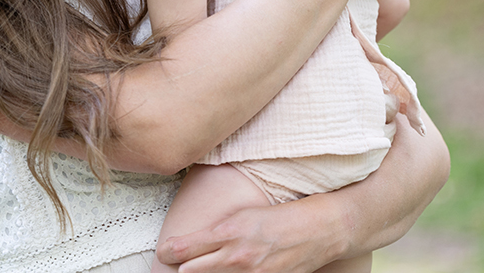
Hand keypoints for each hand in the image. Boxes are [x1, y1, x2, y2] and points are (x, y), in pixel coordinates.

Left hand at [155, 199, 344, 272]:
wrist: (319, 230)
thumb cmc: (280, 218)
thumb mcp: (243, 216)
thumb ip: (217, 232)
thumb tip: (191, 245)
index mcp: (229, 231)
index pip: (184, 250)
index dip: (168, 253)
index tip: (164, 252)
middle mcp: (236, 256)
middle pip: (190, 272)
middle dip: (182, 268)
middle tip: (178, 264)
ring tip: (198, 268)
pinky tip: (228, 272)